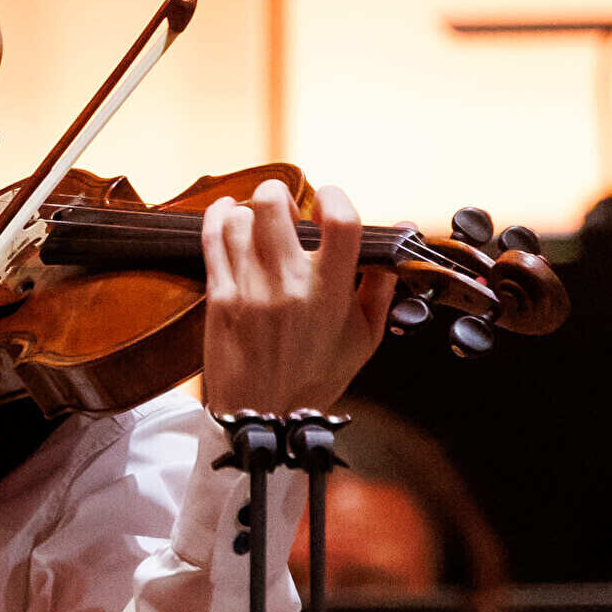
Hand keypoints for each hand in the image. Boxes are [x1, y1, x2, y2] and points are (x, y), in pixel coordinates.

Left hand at [199, 180, 393, 417]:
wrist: (262, 417)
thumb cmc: (317, 378)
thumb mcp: (365, 338)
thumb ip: (381, 286)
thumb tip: (399, 239)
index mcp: (329, 293)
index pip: (340, 221)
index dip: (336, 196)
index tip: (329, 200)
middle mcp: (287, 285)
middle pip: (274, 204)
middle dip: (280, 194)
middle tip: (286, 208)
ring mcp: (248, 289)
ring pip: (240, 218)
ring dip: (250, 211)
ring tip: (259, 221)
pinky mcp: (219, 297)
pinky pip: (212, 239)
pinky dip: (219, 216)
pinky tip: (228, 213)